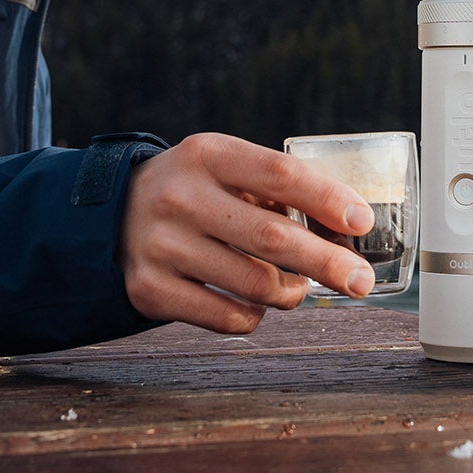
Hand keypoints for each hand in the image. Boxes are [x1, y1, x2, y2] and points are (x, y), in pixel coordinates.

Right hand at [118, 132, 375, 333]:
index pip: (281, 174)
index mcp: (208, 155)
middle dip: (329, 264)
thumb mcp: (224, 167)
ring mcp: (163, 245)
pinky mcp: (151, 289)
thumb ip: (277, 190)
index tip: (362, 222)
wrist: (111, 218)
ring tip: (296, 287)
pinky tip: (252, 302)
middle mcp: (181, 197)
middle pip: (274, 237)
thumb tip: (348, 229)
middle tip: (361, 281)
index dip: (329, 200)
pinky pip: (228, 317)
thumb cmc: (194, 192)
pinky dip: (254, 316)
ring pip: (256, 285)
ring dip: (291, 293)